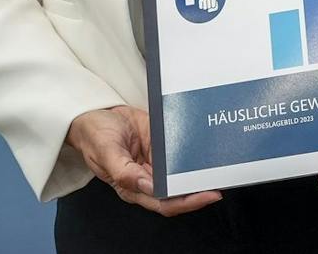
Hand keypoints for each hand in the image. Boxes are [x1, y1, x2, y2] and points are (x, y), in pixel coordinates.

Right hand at [65, 106, 220, 216]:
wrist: (96, 114)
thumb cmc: (95, 137)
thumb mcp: (106, 152)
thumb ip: (124, 172)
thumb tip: (147, 187)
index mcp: (134, 187)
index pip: (165, 203)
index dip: (188, 202)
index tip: (208, 195)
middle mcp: (149, 177)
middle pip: (180, 191)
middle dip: (201, 189)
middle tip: (222, 180)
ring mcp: (158, 161)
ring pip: (183, 173)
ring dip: (201, 172)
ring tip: (221, 166)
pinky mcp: (163, 144)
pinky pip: (181, 151)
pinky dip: (194, 152)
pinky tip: (207, 148)